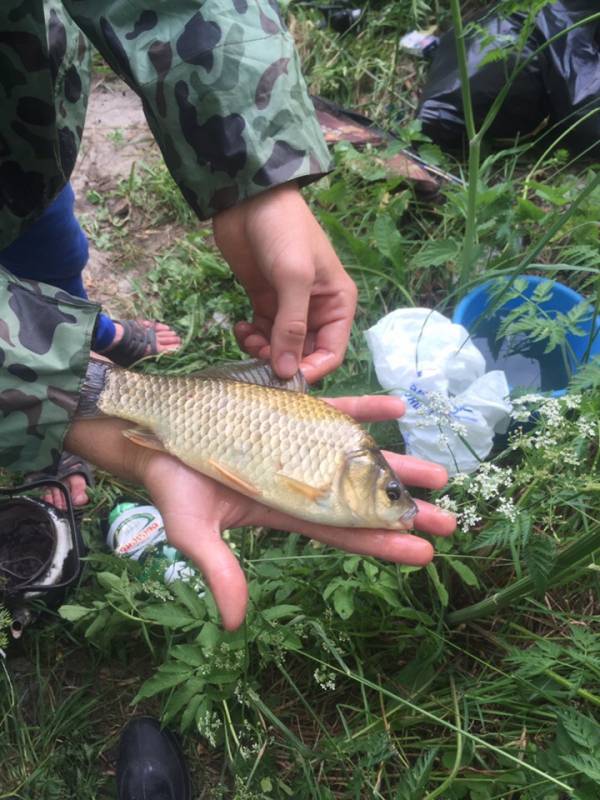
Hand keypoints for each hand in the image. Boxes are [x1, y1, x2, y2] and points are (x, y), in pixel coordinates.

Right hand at [66, 396, 454, 629]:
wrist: (156, 435)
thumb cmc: (172, 485)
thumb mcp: (193, 531)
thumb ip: (219, 570)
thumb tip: (235, 624)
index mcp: (285, 510)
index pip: (342, 532)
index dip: (381, 543)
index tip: (424, 553)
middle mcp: (302, 480)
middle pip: (361, 499)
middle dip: (403, 509)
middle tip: (449, 519)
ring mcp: (301, 445)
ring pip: (358, 456)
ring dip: (397, 463)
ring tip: (439, 472)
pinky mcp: (293, 413)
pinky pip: (336, 410)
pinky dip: (367, 409)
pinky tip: (399, 409)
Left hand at [213, 183, 356, 383]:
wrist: (249, 198)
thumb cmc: (283, 232)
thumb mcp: (293, 277)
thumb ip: (291, 327)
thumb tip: (286, 372)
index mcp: (337, 305)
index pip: (331, 353)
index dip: (310, 370)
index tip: (284, 379)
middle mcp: (317, 311)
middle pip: (304, 355)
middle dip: (282, 362)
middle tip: (258, 360)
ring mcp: (289, 308)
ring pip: (280, 348)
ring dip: (263, 351)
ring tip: (248, 339)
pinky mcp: (265, 303)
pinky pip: (262, 334)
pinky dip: (251, 338)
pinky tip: (241, 327)